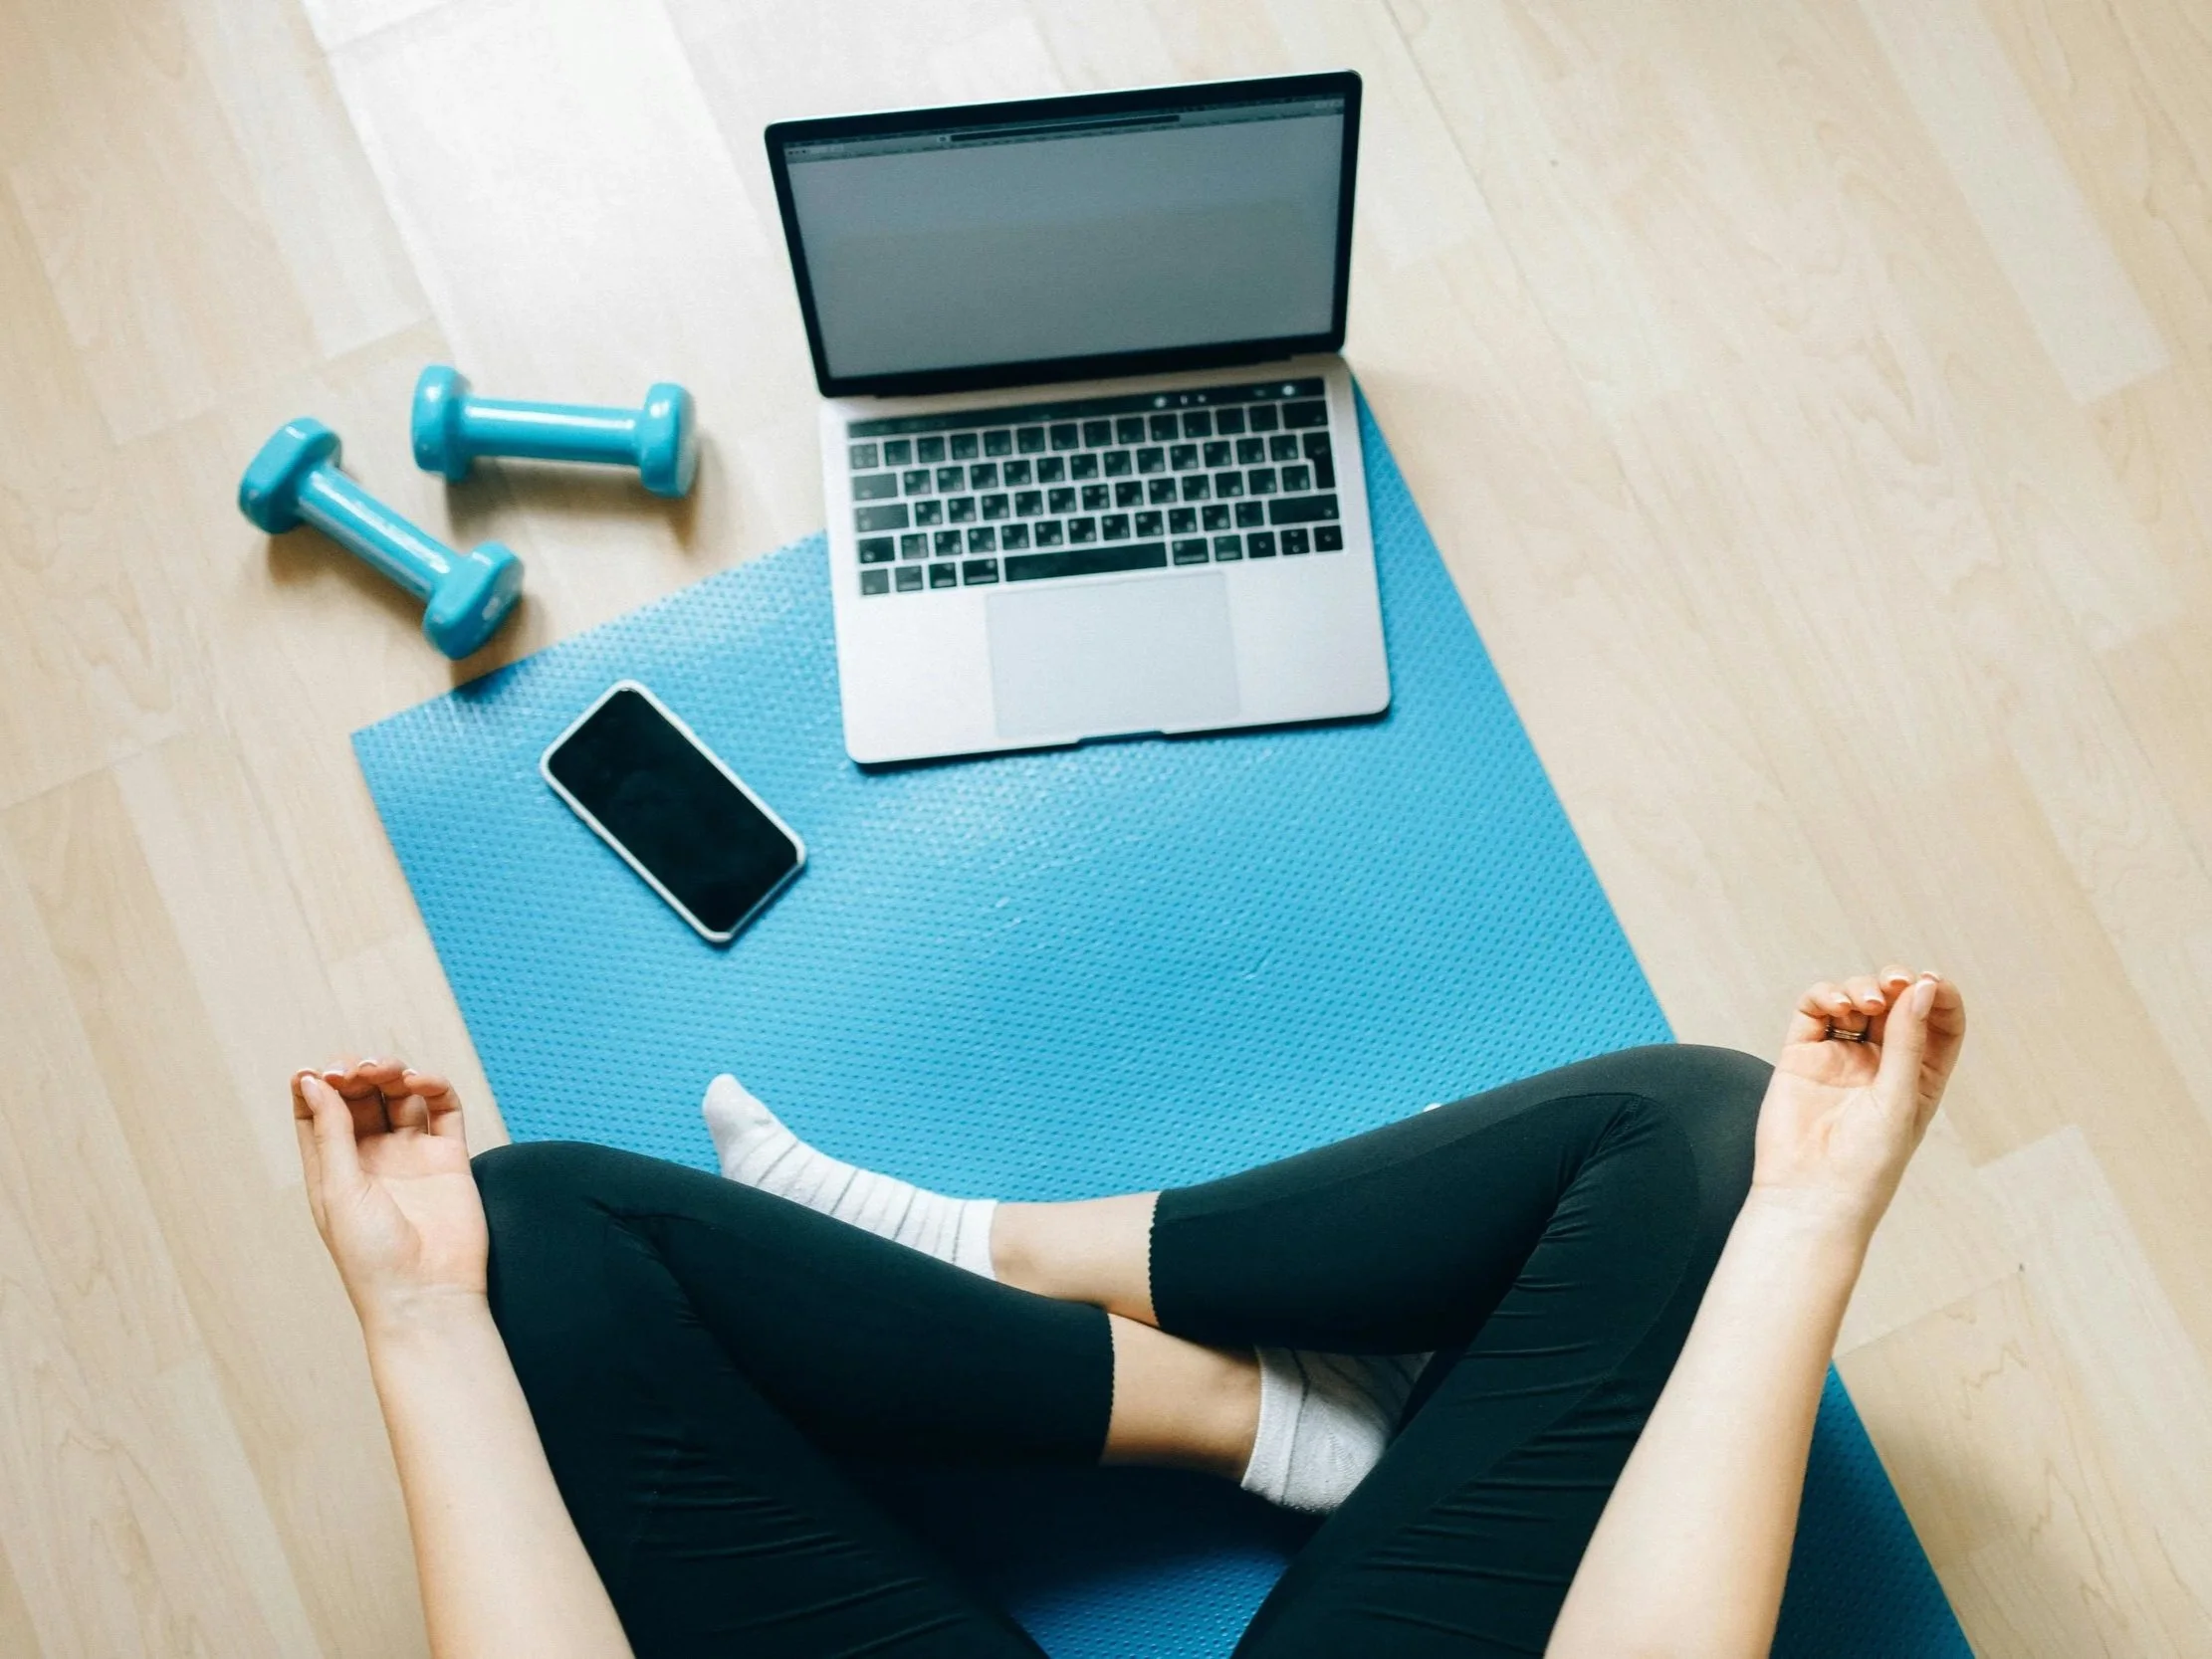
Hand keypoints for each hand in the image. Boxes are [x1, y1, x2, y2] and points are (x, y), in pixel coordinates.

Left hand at [292, 1058, 487, 1336]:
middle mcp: (371, 1157)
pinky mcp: (449, 1157)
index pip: (318, 1111)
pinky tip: (421, 1082)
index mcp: (333, 1168)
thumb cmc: (371, 1256)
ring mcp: (412, 1155)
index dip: (316, 1085)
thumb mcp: (338, 1190)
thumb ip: (332, 1132)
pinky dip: (434, 1086)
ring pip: (401, 1096)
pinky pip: (444, 1109)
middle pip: (361, 1096)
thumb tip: (314, 1080)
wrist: (427, 1294)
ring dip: (393, 1073)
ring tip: (391, 1072)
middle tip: (359, 1070)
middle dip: (358, 1073)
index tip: (317, 1072)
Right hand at [1751, 967, 1965, 1242]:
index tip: (1931, 982)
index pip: (1938, 1023)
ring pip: (1854, 999)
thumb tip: (1921, 987)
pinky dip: (1826, 996)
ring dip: (1861, 988)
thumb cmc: (1866, 1164)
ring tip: (1863, 1003)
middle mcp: (1881, 1063)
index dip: (1938, 995)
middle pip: (1895, 1003)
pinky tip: (1838, 1006)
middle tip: (1896, 983)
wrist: (1810, 1195)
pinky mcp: (1801, 1055)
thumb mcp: (1901, 1100)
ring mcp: (1840, 1056)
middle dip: (1897, 984)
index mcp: (1919, 1077)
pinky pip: (1813, 1010)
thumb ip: (1908, 1041)